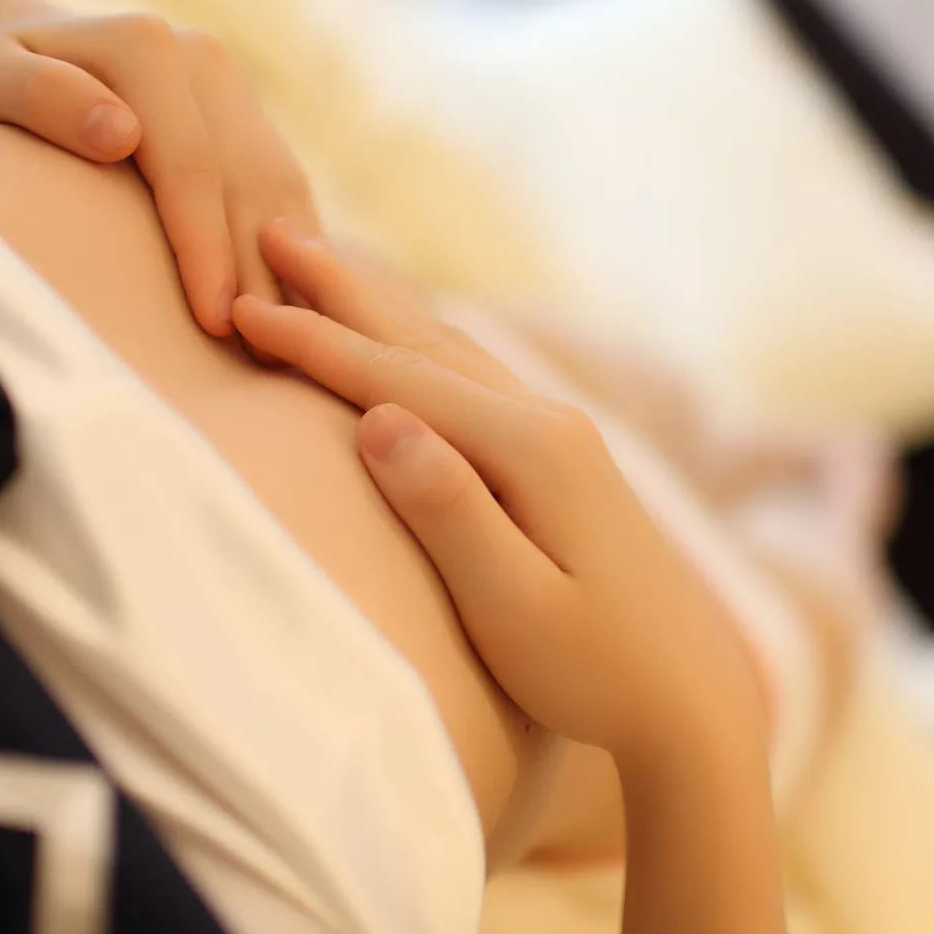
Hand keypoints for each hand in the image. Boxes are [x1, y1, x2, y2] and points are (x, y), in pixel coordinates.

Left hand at [0, 13, 319, 336]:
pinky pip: (286, 189)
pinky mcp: (251, 120)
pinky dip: (298, 248)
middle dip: (260, 273)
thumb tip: (120, 134)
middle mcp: (204, 60)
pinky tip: (299, 305)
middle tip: (267, 359)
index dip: (207, 248)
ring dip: (293, 268)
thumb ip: (41, 98)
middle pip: (247, 182)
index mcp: (147, 45)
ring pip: (280, 189)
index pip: (191, 165)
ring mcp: (235, 89)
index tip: (216, 322)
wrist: (30, 53)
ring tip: (293, 344)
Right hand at [232, 224, 769, 766]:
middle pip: (423, 341)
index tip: (239, 310)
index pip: (398, 380)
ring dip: (382, 307)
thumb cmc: (598, 672)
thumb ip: (448, 512)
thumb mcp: (516, 606)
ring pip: (452, 351)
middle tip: (274, 230)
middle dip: (343, 291)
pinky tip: (412, 340)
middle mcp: (548, 424)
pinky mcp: (565, 464)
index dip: (313, 344)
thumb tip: (378, 418)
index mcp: (531, 450)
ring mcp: (562, 438)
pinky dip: (424, 345)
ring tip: (328, 264)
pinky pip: (476, 379)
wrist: (694, 703)